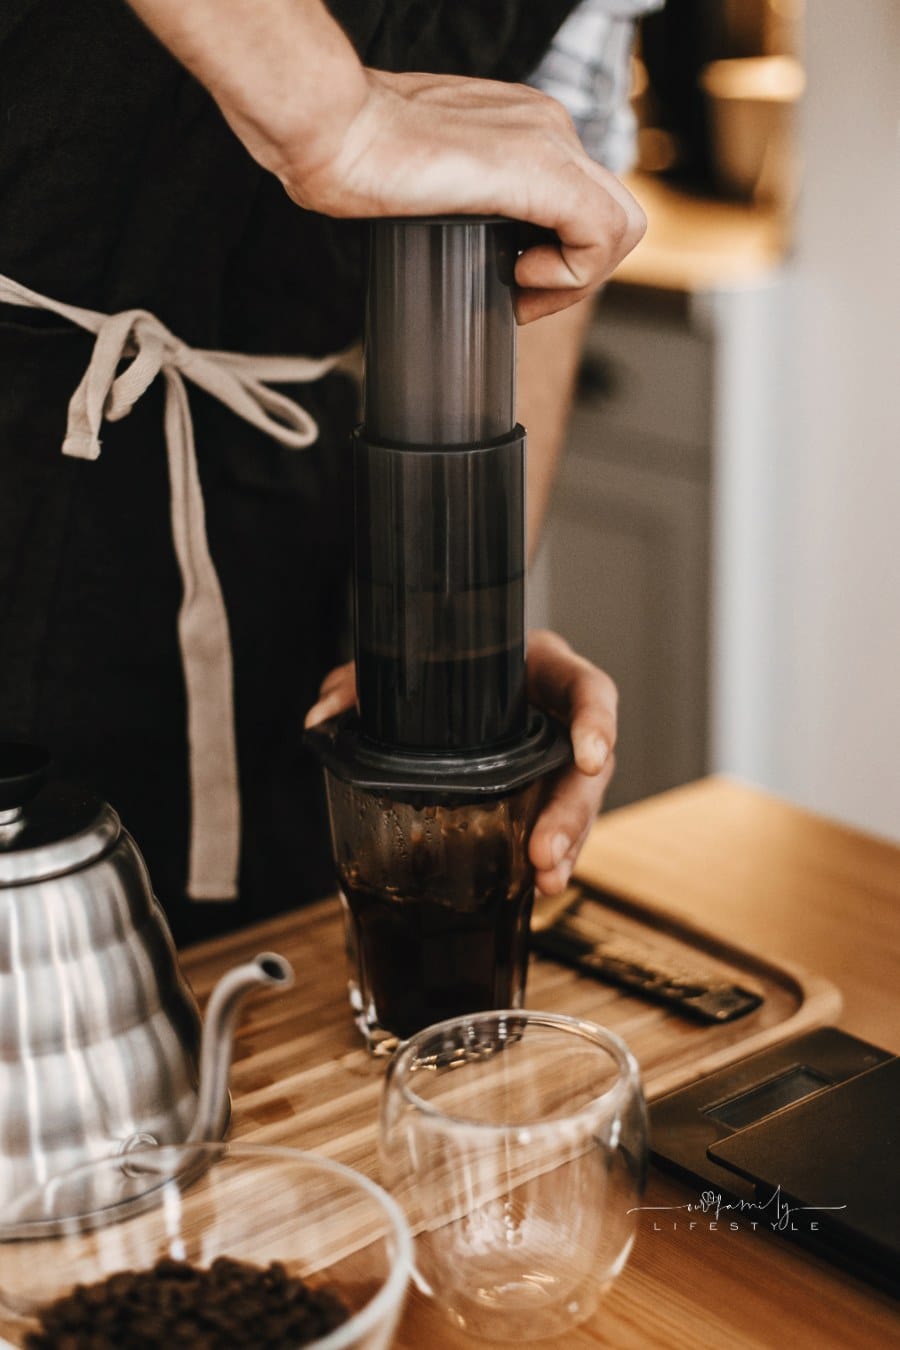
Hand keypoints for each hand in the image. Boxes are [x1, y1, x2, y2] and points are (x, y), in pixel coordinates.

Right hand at [128, 2, 644, 323]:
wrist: (333, 129)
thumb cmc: (358, 158)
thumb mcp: (431, 189)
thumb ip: (467, 207)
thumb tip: (479, 255)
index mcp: (525, 129)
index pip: (585, 201)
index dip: (563, 260)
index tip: (515, 285)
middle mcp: (547, 127)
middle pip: (615, 216)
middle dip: (578, 276)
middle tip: (523, 299)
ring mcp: (549, 142)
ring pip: (622, 226)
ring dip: (577, 280)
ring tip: (521, 289)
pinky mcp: (541, 168)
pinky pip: (601, 234)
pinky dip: (571, 274)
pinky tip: (520, 275)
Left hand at [305, 629, 616, 893]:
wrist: (457, 675)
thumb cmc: (448, 665)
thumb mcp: (411, 663)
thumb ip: (363, 681)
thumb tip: (320, 717)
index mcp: (545, 672)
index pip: (588, 690)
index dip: (596, 723)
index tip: (590, 758)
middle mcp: (563, 718)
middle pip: (587, 768)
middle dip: (571, 814)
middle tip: (544, 853)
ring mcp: (560, 761)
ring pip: (579, 806)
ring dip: (566, 845)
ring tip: (546, 880)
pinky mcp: (548, 793)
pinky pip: (559, 826)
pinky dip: (552, 857)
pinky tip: (540, 886)